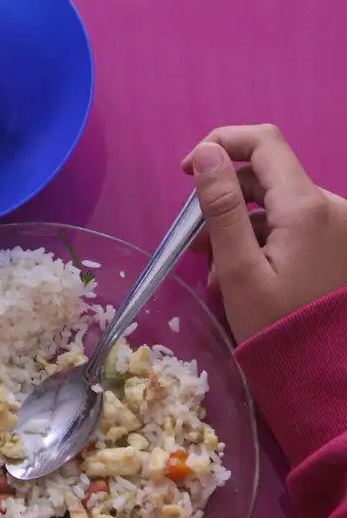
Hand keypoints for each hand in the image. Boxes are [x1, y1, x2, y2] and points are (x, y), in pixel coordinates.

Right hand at [183, 124, 346, 341]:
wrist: (326, 375)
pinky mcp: (336, 244)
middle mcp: (330, 207)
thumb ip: (221, 206)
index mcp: (306, 206)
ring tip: (214, 271)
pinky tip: (240, 276)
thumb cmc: (276, 324)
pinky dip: (260, 240)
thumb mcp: (238, 268)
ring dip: (237, 227)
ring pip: (274, 204)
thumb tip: (205, 152)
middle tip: (194, 241)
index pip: (263, 141)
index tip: (186, 172)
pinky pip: (290, 225)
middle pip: (264, 176)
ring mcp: (336, 226)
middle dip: (222, 200)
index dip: (220, 143)